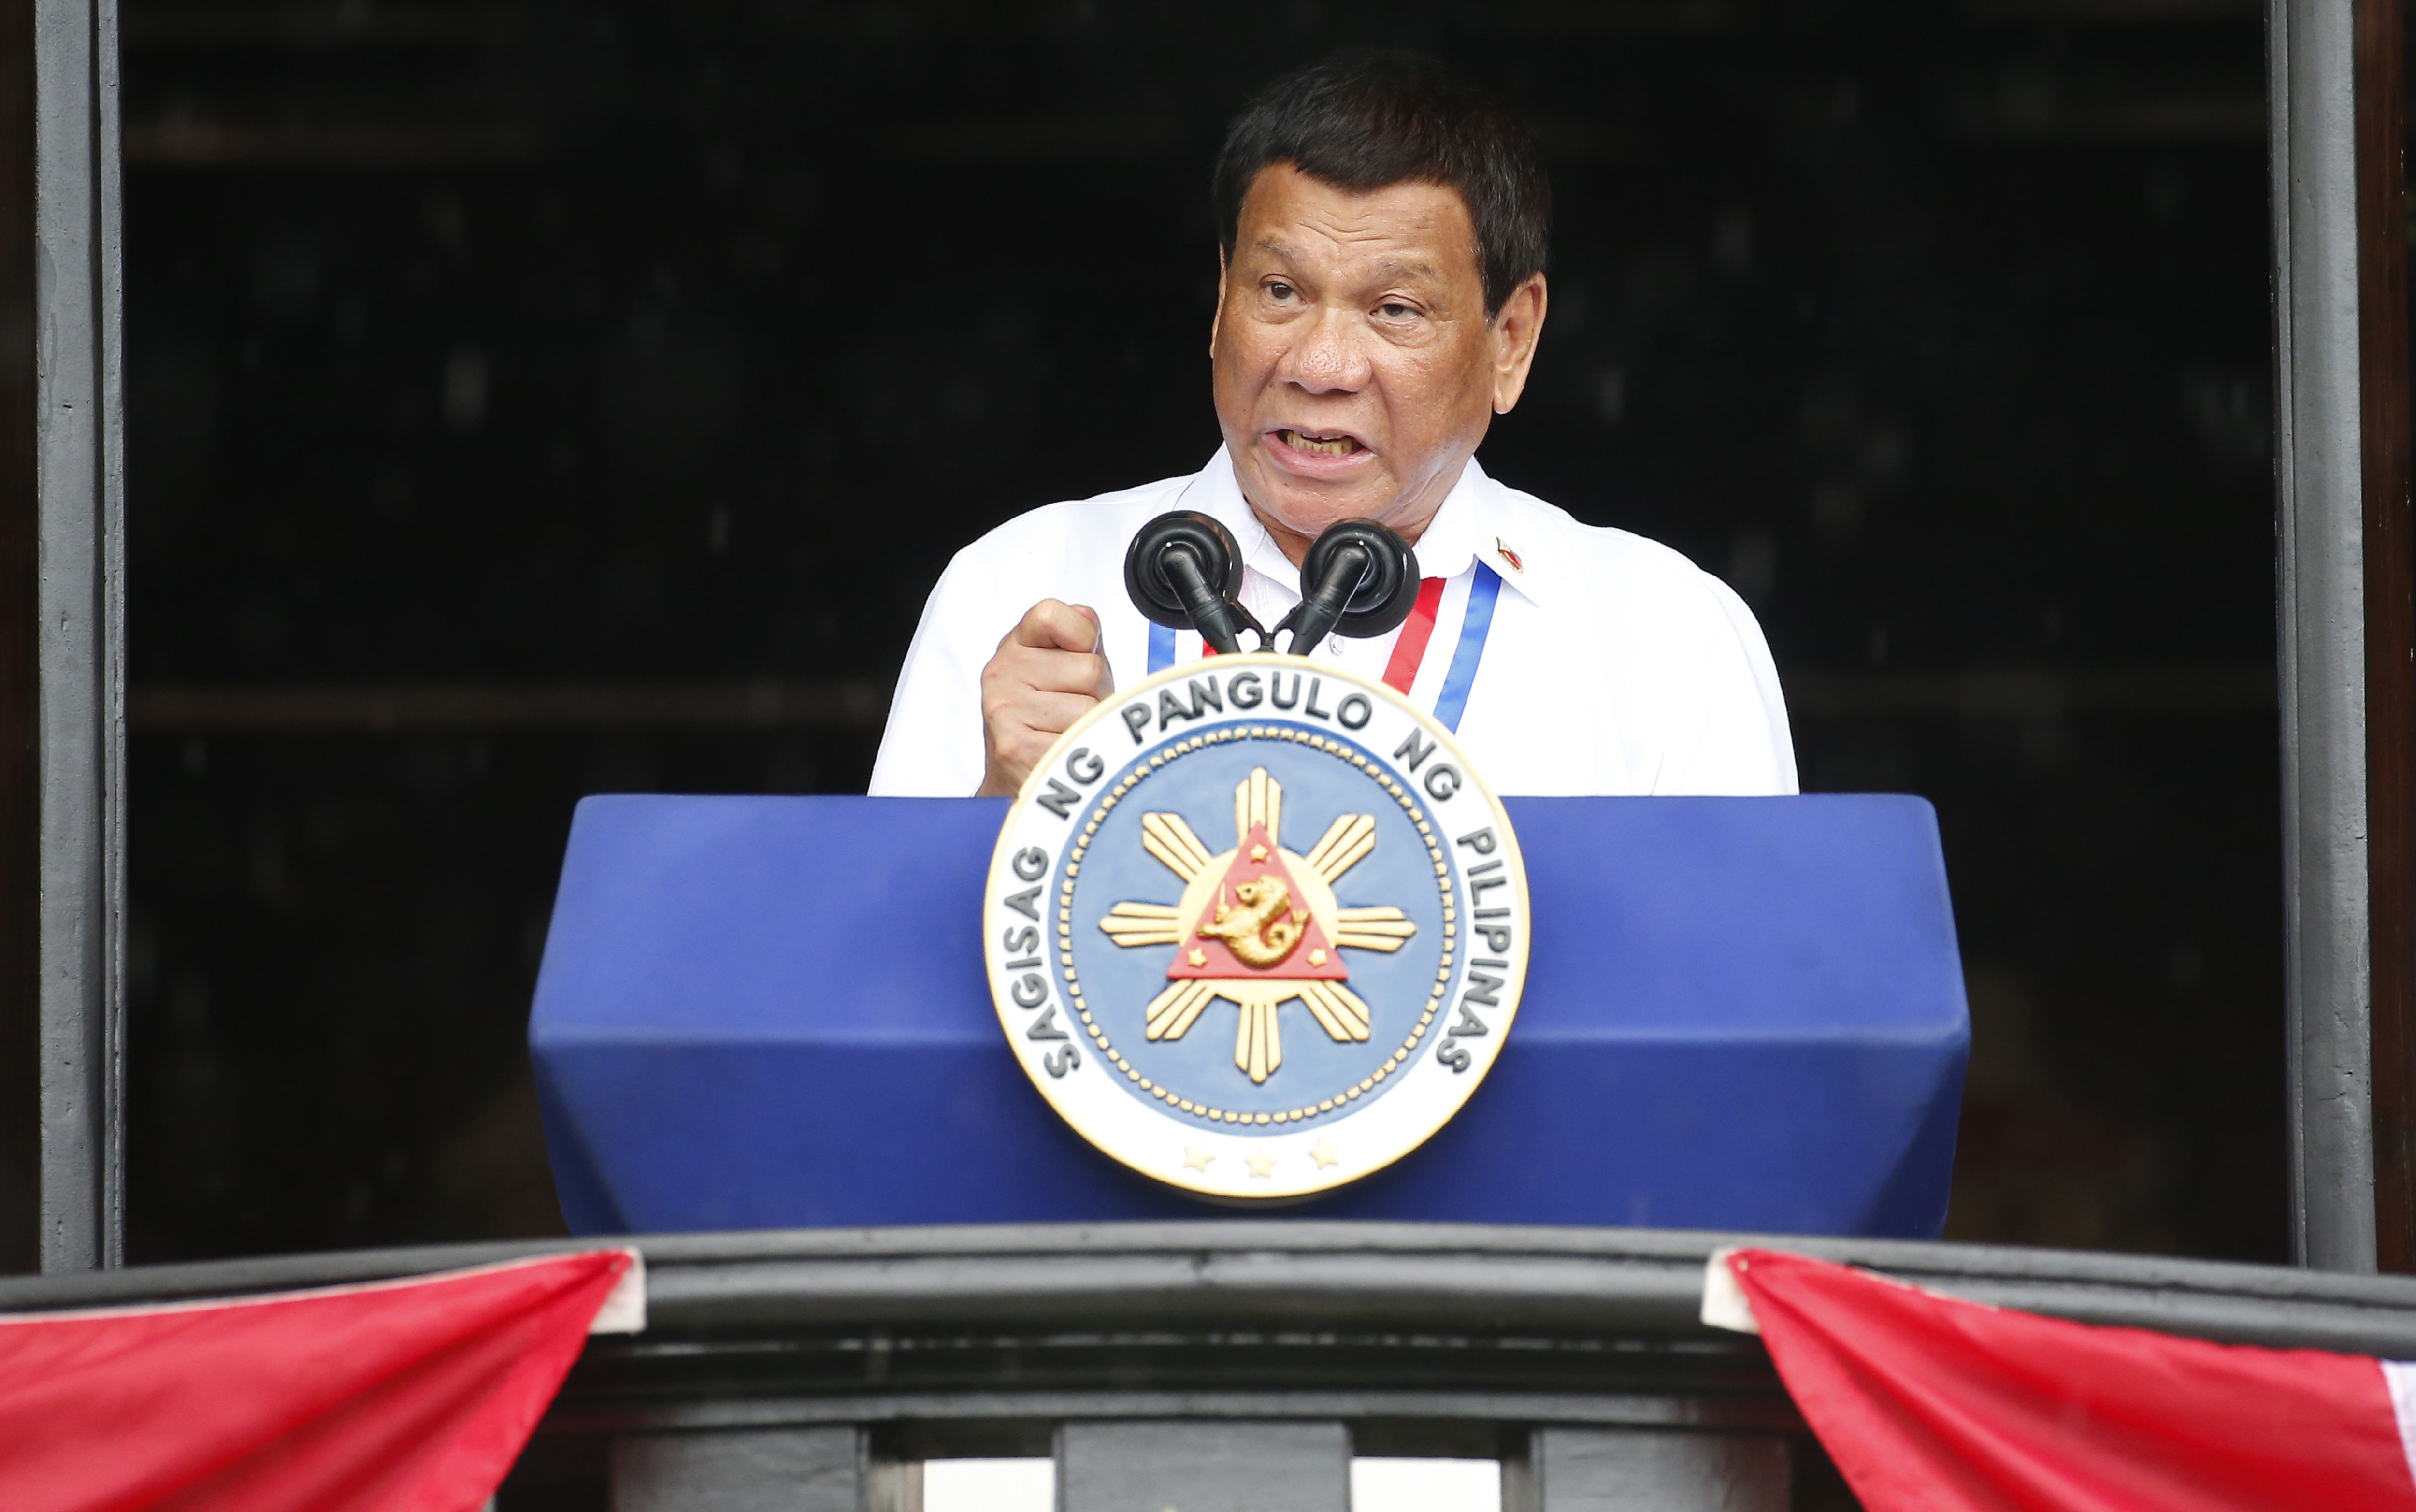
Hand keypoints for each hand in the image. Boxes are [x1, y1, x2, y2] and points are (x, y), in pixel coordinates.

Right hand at [976, 599, 1112, 796]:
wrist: (1017, 779)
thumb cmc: (1050, 721)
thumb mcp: (1065, 668)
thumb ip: (1081, 638)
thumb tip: (1087, 618)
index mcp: (1015, 645)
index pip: (1051, 614)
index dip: (1083, 636)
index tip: (1079, 655)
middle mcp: (1002, 672)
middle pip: (1090, 668)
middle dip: (1097, 692)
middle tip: (1076, 710)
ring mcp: (1005, 709)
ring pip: (1090, 708)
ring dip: (1093, 725)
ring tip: (1070, 733)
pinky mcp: (1014, 747)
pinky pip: (1079, 740)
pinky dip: (1084, 751)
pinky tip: (1064, 754)